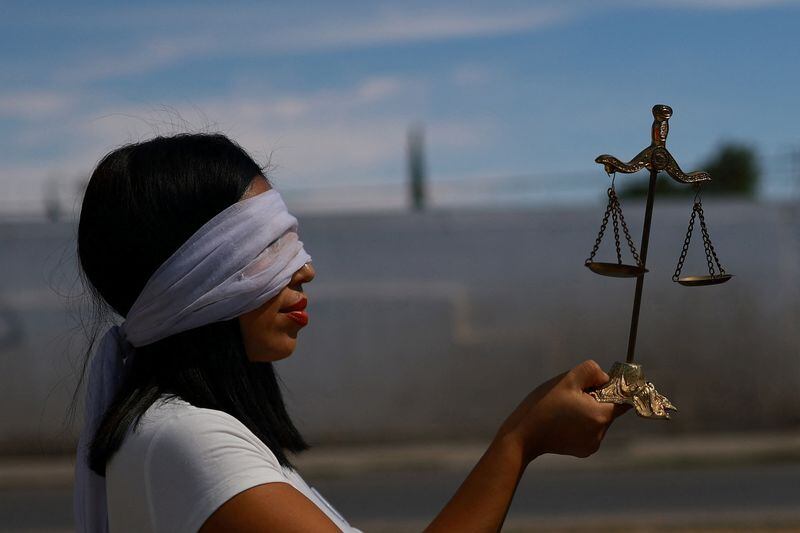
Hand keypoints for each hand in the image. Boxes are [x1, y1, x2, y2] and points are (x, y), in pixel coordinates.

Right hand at [495, 359, 628, 464]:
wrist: (522, 435)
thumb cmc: (544, 404)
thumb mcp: (567, 379)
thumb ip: (592, 372)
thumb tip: (605, 379)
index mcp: (600, 415)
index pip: (623, 399)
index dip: (614, 388)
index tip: (599, 383)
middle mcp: (600, 433)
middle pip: (608, 409)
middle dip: (595, 399)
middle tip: (572, 395)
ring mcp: (592, 445)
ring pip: (598, 420)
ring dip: (587, 411)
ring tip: (564, 409)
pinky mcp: (583, 451)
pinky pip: (589, 431)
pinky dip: (581, 423)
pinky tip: (562, 420)